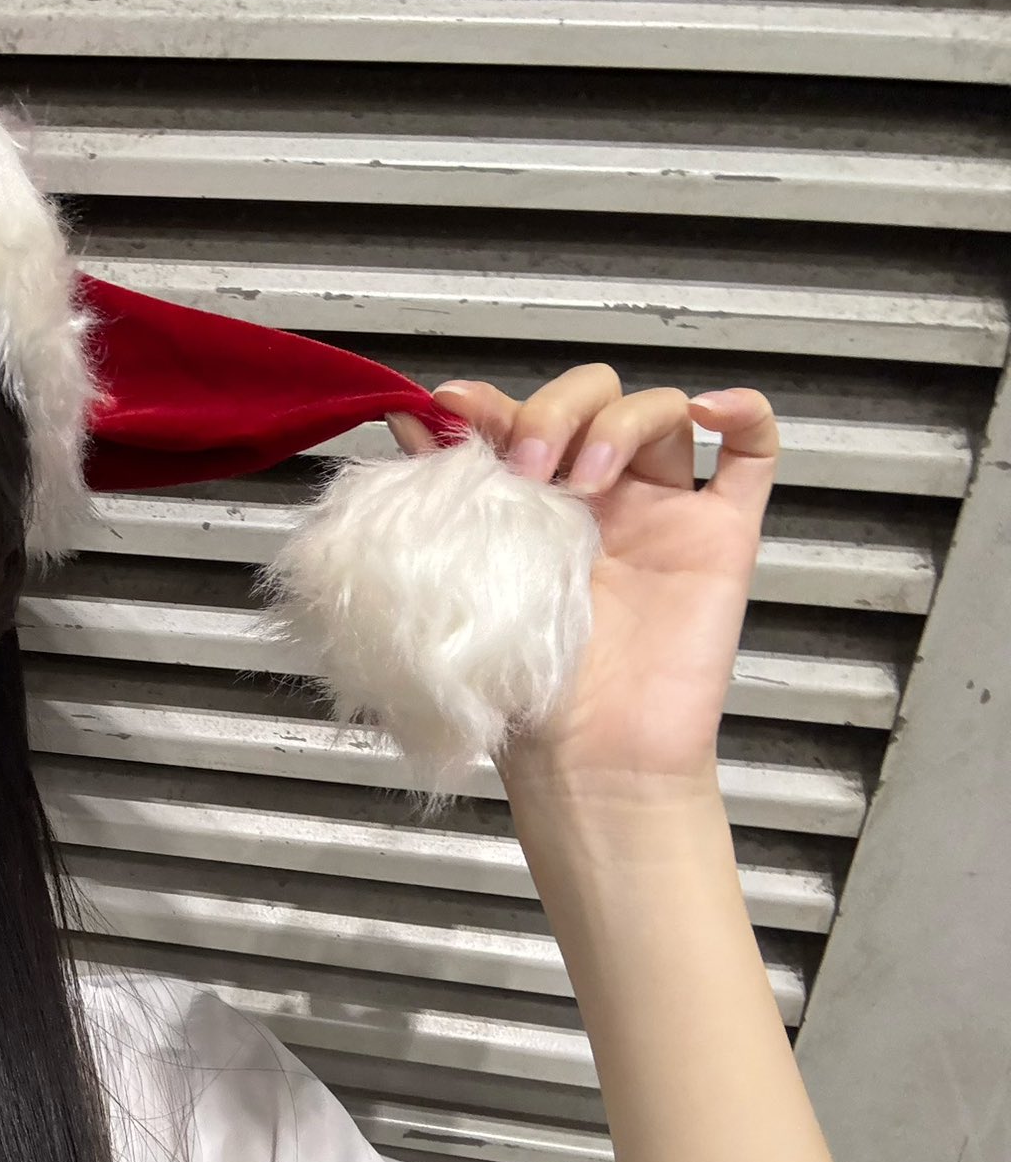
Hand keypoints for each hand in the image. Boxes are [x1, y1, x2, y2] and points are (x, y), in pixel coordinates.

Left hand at [387, 364, 778, 800]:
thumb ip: (442, 504)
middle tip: (526, 465)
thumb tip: (405, 424)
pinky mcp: (724, 537)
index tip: (452, 409)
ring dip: (618, 420)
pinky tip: (711, 409)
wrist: (590, 762)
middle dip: (553, 411)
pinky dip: (744, 411)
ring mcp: (665, 514)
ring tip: (584, 477)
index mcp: (532, 509)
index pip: (519, 420)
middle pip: (592, 399)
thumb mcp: (462, 587)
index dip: (490, 403)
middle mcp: (600, 502)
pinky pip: (756, 454)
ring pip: (660, 412)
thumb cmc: (523, 696)